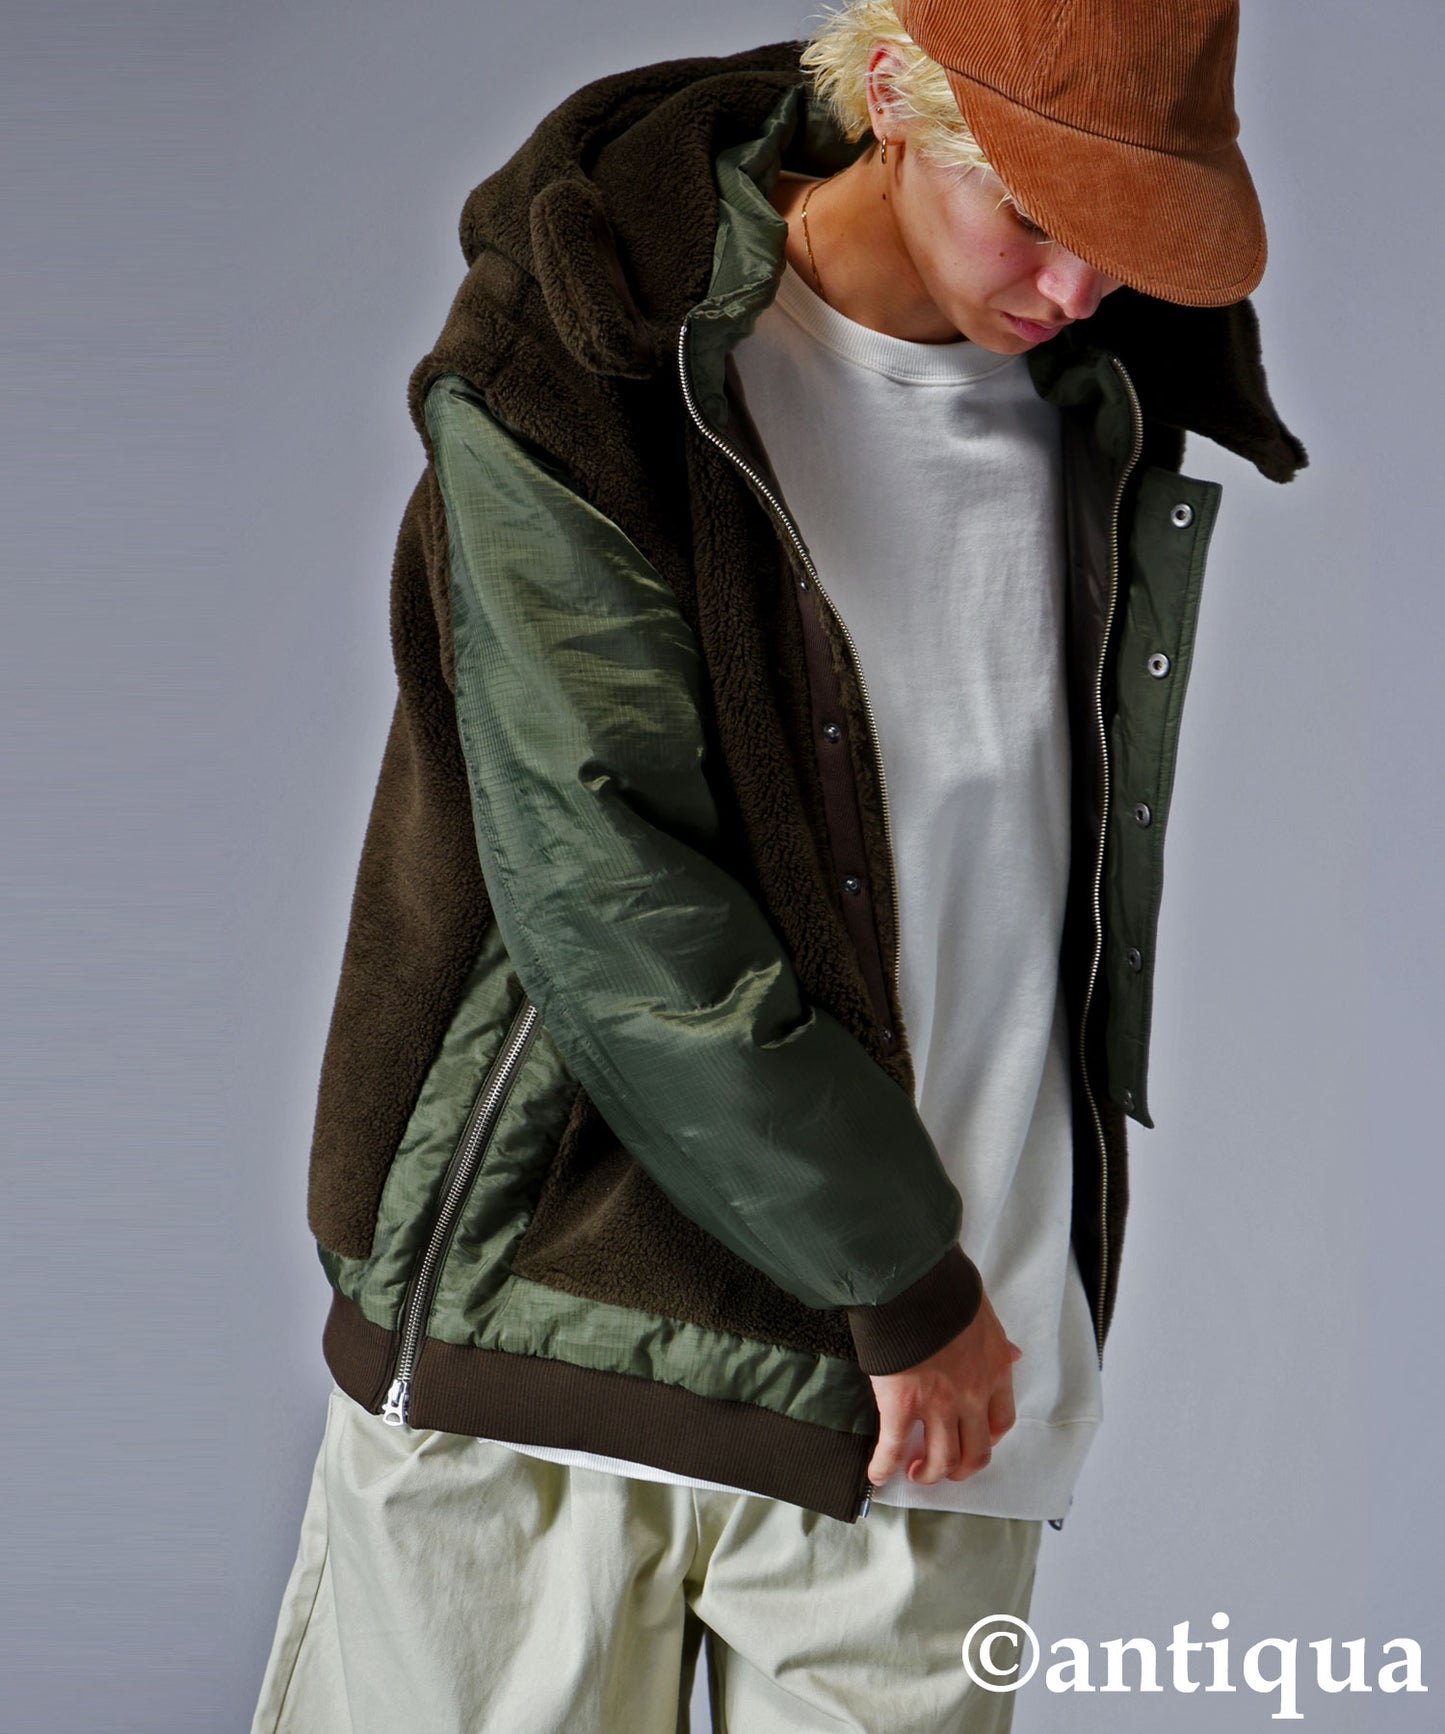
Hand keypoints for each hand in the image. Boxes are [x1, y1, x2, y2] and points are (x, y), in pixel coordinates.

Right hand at [865, 1287, 1021, 1487]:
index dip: (988, 1438)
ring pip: (940, 1460)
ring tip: (915, 1472)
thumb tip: (1014, 1354)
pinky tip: (877, 1475)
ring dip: (928, 1473)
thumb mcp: (986, 1315)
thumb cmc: (947, 1291)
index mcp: (993, 1372)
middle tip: (945, 1467)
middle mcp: (971, 1396)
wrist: (913, 1283)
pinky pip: (894, 1447)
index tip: (975, 1439)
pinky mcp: (901, 1405)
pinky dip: (884, 1467)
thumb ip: (999, 1342)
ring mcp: (936, 1404)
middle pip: (975, 1453)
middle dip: (960, 1468)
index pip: (1001, 1421)